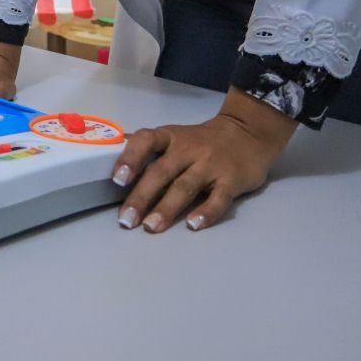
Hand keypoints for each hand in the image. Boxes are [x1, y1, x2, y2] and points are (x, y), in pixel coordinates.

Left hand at [111, 89, 296, 233]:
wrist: (248, 134)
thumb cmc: (202, 140)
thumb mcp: (175, 136)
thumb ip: (149, 149)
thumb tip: (111, 157)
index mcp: (170, 137)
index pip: (146, 141)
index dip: (130, 158)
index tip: (118, 179)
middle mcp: (188, 148)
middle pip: (161, 171)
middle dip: (142, 196)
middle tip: (127, 220)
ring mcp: (211, 164)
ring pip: (185, 186)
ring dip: (167, 208)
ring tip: (151, 227)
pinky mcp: (232, 180)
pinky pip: (218, 198)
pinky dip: (206, 212)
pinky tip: (193, 225)